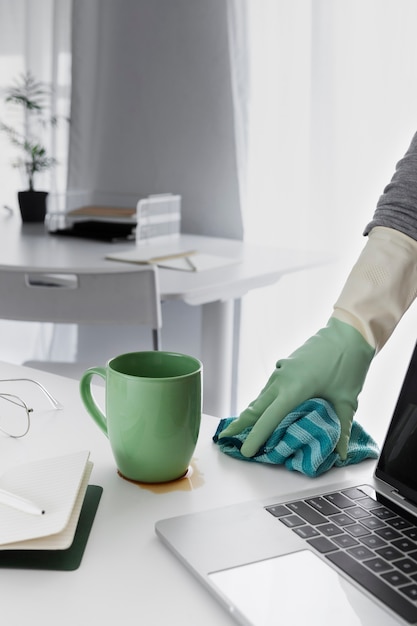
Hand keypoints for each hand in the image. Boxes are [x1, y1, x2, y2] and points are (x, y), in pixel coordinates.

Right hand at [218, 318, 374, 459]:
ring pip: (261, 397)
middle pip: (255, 407)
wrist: (349, 333)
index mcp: (294, 389)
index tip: (245, 451)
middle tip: (227, 438)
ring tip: (243, 429)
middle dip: (240, 424)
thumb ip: (342, 429)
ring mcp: (282, 370)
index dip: (255, 437)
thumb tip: (341, 454)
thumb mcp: (346, 400)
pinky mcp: (285, 366)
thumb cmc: (348, 364)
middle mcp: (282, 379)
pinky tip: (264, 410)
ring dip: (252, 413)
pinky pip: (269, 388)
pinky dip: (263, 401)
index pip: (268, 419)